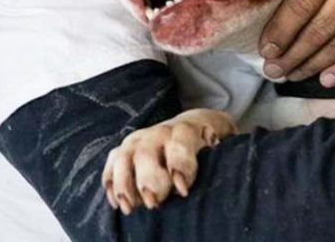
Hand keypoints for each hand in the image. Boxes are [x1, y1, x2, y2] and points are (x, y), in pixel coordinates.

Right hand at [102, 109, 236, 213]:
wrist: (196, 125)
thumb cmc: (210, 143)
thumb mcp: (222, 145)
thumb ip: (220, 155)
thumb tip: (224, 166)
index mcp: (187, 130)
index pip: (181, 142)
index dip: (180, 165)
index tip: (182, 190)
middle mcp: (160, 132)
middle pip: (146, 151)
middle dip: (147, 179)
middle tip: (153, 203)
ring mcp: (141, 139)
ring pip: (124, 156)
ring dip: (124, 184)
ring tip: (130, 208)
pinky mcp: (126, 148)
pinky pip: (112, 162)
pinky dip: (111, 182)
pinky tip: (116, 203)